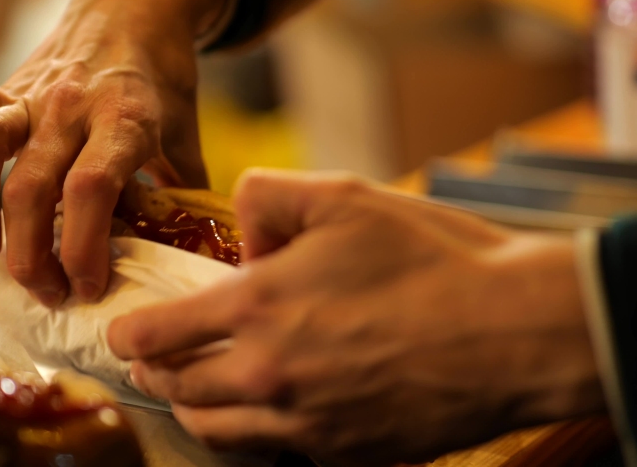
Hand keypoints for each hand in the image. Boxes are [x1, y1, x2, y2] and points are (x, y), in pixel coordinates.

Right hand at [0, 0, 226, 305]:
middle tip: (48, 292)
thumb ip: (185, 190)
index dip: (85, 248)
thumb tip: (187, 249)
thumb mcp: (185, 134)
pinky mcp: (8, 84)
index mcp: (124, 122)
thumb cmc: (162, 79)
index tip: (88, 286)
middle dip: (34, 253)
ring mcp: (34, 95)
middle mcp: (72, 108)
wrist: (138, 10)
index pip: (92, 192)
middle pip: (33, 186)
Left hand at [107, 169, 604, 464]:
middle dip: (155, 375)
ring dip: (195, 411)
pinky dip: (256, 434)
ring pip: (218, 432)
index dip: (130, 336)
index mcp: (260, 307)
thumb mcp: (347, 196)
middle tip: (153, 364)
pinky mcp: (346, 453)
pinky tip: (268, 413)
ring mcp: (307, 423)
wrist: (513, 332)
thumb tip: (244, 234)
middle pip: (179, 390)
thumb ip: (273, 197)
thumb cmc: (433, 258)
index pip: (158, 336)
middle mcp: (270, 375)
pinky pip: (276, 452)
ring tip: (196, 394)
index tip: (123, 335)